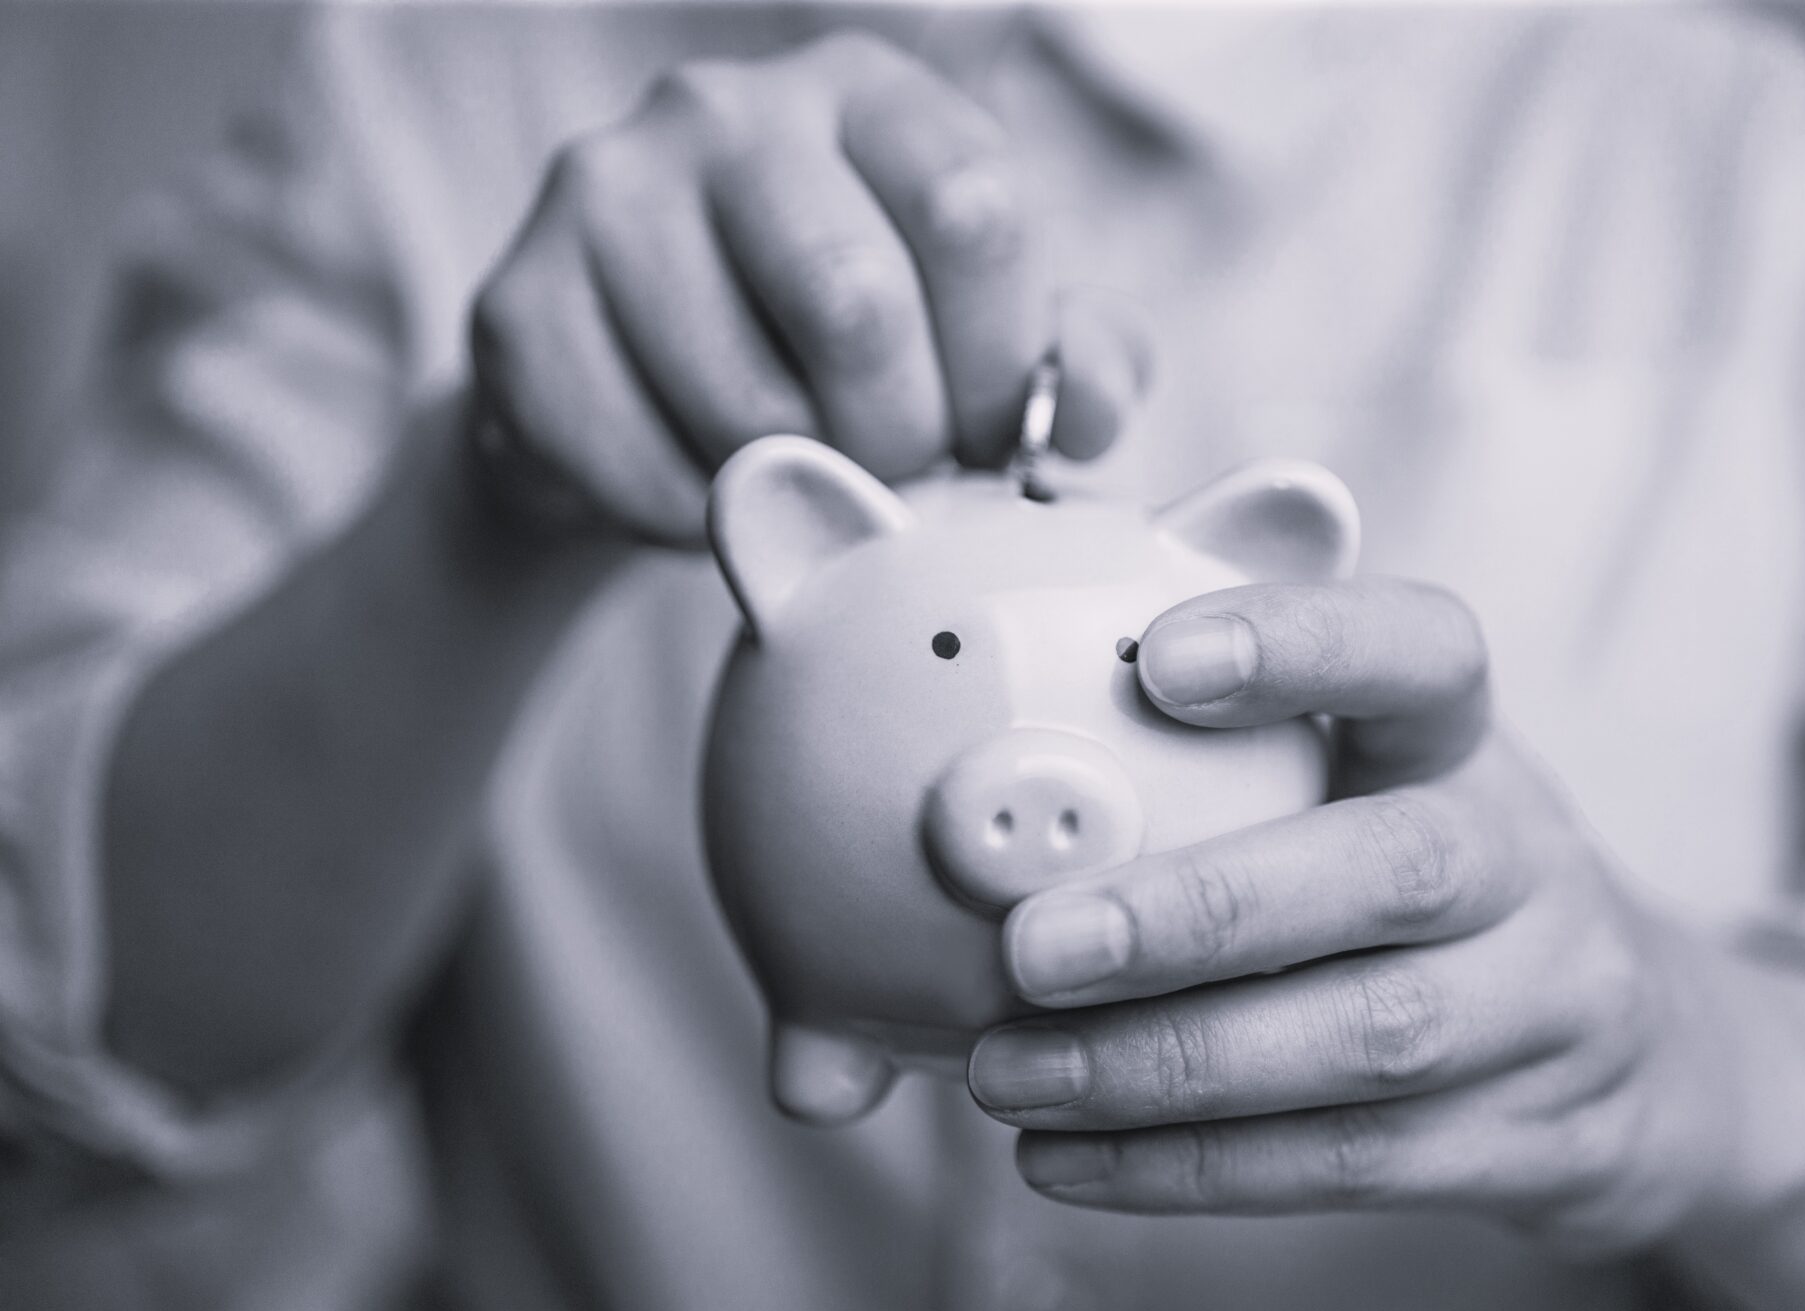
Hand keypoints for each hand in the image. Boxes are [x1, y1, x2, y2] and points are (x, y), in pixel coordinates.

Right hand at [467, 30, 1146, 545]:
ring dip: (798, 489)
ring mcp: (605, 193)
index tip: (988, 429)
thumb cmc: (836, 360)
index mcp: (867, 96)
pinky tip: (706, 488)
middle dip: (899, 436)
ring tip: (797, 475)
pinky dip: (700, 521)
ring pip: (748, 404)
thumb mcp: (978, 338)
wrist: (639, 403)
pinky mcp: (519, 307)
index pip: (973, 212)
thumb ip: (1068, 360)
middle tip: (891, 470)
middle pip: (855, 303)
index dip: (1000, 363)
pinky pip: (644, 468)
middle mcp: (727, 110)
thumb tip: (1085, 409)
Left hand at [966, 581, 1804, 1251]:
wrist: (1646, 1061)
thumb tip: (1000, 731)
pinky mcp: (1532, 1144)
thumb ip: (1235, 738)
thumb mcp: (1377, 780)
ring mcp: (1547, 1011)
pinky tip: (1065, 1157)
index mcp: (1467, 745)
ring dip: (1164, 1065)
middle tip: (1034, 946)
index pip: (1423, 654)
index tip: (1159, 659)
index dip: (1303, 647)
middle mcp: (1524, 864)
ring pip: (1367, 1040)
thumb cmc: (1431, 884)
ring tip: (1009, 1073)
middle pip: (1395, 871)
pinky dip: (1191, 1166)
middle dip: (1202, 910)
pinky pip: (1349, 1162)